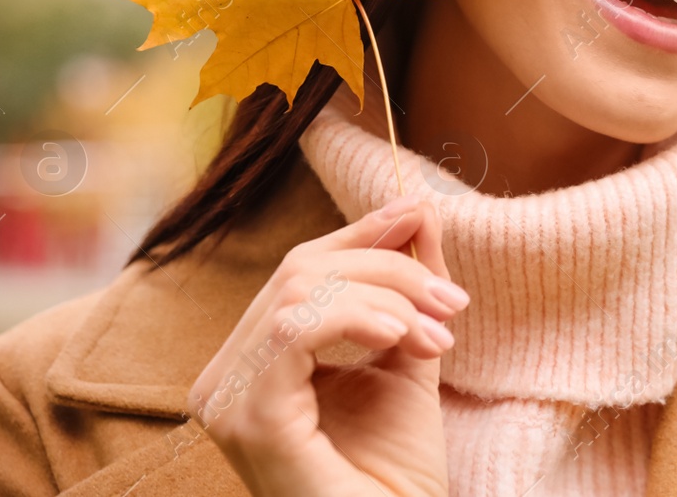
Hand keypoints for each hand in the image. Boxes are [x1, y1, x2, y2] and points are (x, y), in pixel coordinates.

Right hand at [189, 196, 466, 496]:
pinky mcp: (247, 419)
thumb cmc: (394, 473)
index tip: (420, 211)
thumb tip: (419, 207)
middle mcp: (225, 378)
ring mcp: (226, 400)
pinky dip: (355, 317)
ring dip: (384, 296)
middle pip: (299, 272)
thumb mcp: (407, 358)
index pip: (300, 271)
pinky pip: (294, 331)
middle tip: (451, 301)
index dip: (360, 233)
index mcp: (254, 362)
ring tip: (436, 334)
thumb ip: (408, 288)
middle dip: (387, 266)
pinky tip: (401, 336)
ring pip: (298, 293)